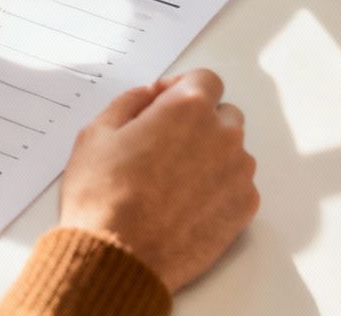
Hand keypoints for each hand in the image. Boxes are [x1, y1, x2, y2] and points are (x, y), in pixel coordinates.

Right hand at [59, 69, 257, 291]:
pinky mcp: (245, 207)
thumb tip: (148, 95)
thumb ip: (128, 103)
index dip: (181, 89)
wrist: (117, 260)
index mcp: (188, 107)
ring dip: (211, 156)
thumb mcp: (96, 134)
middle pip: (222, 114)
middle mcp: (222, 134)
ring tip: (173, 182)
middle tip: (165, 146)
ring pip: (232, 150)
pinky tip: (186, 205)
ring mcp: (238, 172)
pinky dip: (219, 188)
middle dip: (199, 122)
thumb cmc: (102, 198)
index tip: (165, 105)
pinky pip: (238, 185)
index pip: (205, 79)